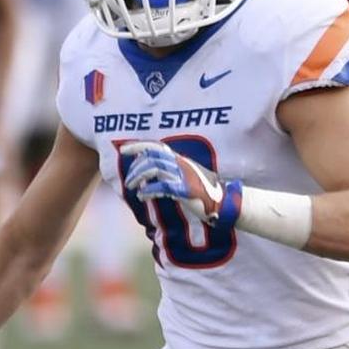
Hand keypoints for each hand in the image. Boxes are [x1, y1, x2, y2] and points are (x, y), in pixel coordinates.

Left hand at [121, 141, 241, 228]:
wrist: (224, 203)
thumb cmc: (205, 192)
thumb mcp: (189, 176)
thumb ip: (172, 171)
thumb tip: (151, 170)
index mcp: (181, 160)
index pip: (156, 146)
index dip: (138, 145)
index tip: (123, 149)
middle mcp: (182, 164)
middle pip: (152, 156)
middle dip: (135, 166)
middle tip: (128, 180)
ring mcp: (184, 176)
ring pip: (154, 169)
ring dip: (139, 177)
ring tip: (132, 188)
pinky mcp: (185, 190)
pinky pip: (162, 186)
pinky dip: (148, 191)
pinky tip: (143, 196)